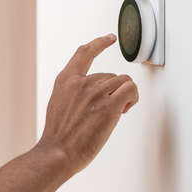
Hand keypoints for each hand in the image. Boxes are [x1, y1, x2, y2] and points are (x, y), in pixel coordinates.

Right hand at [38, 35, 138, 176]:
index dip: (99, 43)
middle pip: (110, 75)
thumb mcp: (58, 104)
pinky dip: (133, 97)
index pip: (84, 53)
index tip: (108, 38)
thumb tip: (95, 95)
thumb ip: (74, 93)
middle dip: (114, 91)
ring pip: (123, 82)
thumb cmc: (59, 136)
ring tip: (118, 111)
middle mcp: (80, 83)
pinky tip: (126, 108)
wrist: (58, 153)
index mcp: (66, 81)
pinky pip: (131, 90)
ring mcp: (95, 93)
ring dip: (124, 96)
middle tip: (110, 108)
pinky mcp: (110, 106)